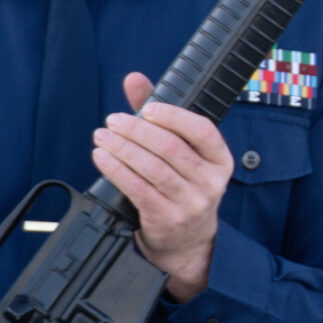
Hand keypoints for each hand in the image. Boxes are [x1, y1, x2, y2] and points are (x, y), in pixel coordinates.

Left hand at [93, 71, 230, 303]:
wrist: (187, 242)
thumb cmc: (182, 188)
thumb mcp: (181, 155)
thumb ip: (159, 116)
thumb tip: (134, 79)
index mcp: (221, 160)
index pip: (202, 131)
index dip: (173, 116)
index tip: (146, 109)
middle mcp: (211, 182)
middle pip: (170, 147)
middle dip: (136, 130)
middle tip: (112, 121)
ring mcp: (191, 203)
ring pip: (152, 167)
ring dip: (121, 148)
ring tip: (102, 137)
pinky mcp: (167, 218)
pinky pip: (137, 188)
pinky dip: (116, 170)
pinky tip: (102, 158)